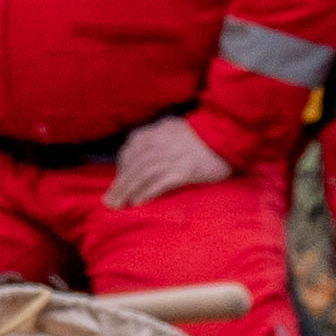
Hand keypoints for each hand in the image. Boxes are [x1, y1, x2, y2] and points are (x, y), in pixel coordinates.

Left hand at [106, 114, 231, 207]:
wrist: (227, 133)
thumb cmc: (198, 136)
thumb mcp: (170, 130)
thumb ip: (153, 140)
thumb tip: (137, 158)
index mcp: (153, 133)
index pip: (128, 154)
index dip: (120, 173)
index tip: (115, 187)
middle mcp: (159, 143)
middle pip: (133, 167)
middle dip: (119, 186)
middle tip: (109, 202)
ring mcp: (172, 156)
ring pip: (143, 176)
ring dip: (128, 192)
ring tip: (119, 205)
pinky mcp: (185, 170)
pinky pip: (161, 183)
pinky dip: (147, 193)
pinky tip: (138, 202)